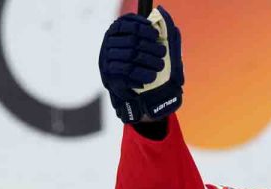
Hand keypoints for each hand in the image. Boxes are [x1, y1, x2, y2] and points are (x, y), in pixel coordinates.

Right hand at [99, 6, 183, 122]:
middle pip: (132, 41)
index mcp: (117, 32)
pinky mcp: (110, 76)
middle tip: (163, 54)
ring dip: (149, 61)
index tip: (156, 35)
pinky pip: (128, 72)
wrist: (137, 96)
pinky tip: (151, 77)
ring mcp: (107, 60)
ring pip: (131, 56)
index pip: (128, 24)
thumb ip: (159, 31)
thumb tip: (162, 11)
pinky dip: (142, 75)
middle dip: (151, 47)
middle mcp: (109, 44)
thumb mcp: (154, 48)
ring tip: (160, 66)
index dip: (143, 27)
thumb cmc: (146, 67)